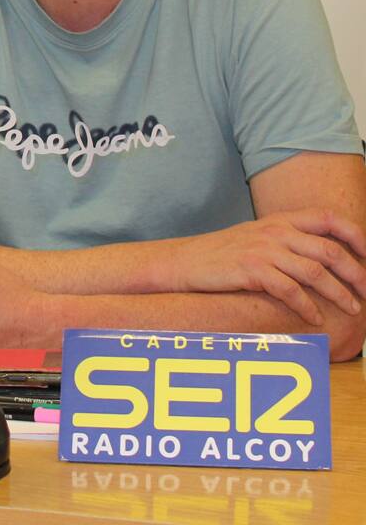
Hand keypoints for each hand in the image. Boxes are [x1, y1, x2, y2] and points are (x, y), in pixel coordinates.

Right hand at [165, 210, 365, 325]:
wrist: (186, 261)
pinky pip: (290, 290)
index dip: (356, 234)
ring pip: (315, 272)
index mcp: (280, 220)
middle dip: (356, 273)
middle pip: (329, 249)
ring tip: (353, 310)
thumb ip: (288, 239)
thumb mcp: (258, 236)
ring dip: (340, 294)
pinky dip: (308, 307)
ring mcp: (263, 250)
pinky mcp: (251, 270)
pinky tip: (314, 318)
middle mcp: (275, 231)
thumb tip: (327, 255)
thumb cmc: (224, 253)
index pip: (328, 218)